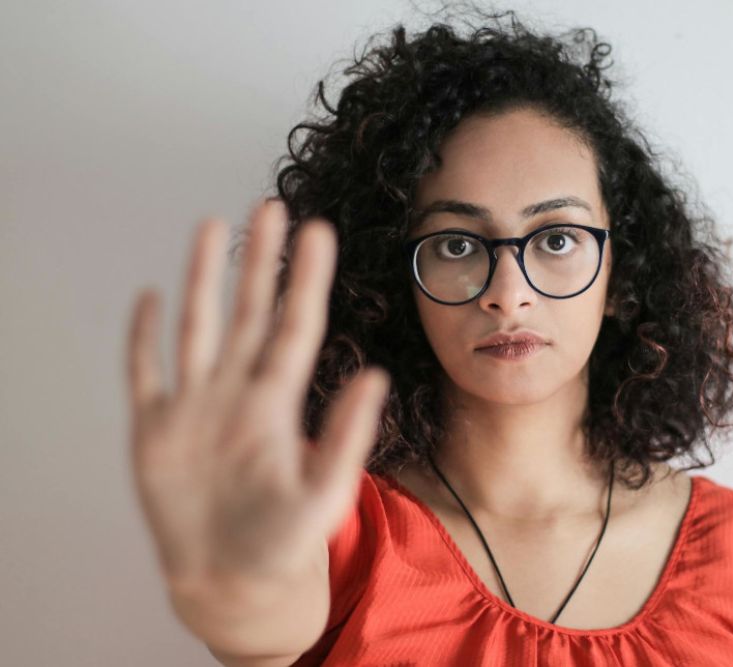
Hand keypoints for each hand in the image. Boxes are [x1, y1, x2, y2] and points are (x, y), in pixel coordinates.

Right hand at [125, 199, 389, 598]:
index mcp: (278, 401)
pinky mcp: (154, 430)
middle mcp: (237, 391)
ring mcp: (194, 406)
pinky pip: (145, 373)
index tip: (318, 232)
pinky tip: (151, 297)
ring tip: (213, 227)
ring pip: (198, 327)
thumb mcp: (324, 491)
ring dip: (203, 279)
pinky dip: (143, 338)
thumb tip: (375, 377)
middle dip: (259, 260)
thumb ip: (346, 435)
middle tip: (273, 205)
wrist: (233, 579)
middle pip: (249, 311)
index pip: (295, 325)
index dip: (305, 279)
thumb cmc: (284, 539)